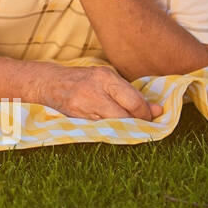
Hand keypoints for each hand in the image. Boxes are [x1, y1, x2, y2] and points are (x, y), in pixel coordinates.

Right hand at [37, 65, 162, 120]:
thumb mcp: (106, 78)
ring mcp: (83, 106)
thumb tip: (158, 110)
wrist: (49, 84)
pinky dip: (109, 129)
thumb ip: (131, 93)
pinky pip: (101, 129)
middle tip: (142, 125)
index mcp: (104, 77)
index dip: (146, 113)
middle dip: (137, 123)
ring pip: (114, 125)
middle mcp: (93, 91)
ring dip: (124, 128)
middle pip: (125, 116)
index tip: (152, 116)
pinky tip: (111, 127)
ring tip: (127, 125)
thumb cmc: (83, 80)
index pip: (134, 101)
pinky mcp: (76, 119)